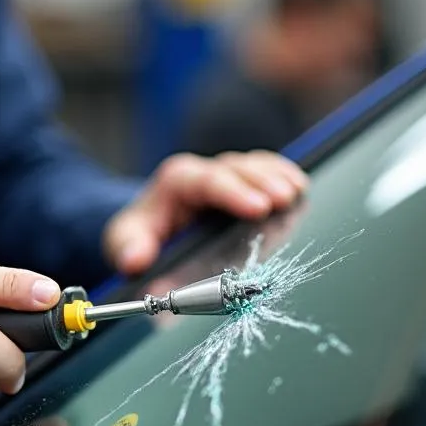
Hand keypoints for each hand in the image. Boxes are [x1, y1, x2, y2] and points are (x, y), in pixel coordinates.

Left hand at [103, 150, 307, 273]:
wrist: (149, 227)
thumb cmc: (140, 234)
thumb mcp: (125, 241)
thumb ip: (129, 249)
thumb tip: (136, 260)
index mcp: (177, 182)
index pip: (206, 181)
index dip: (233, 192)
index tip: (257, 207)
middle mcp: (204, 173)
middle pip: (237, 169)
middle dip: (262, 183)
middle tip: (284, 200)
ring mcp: (227, 175)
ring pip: (255, 165)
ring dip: (277, 177)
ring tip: (297, 193)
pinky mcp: (243, 183)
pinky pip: (267, 169)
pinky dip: (283, 175)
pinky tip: (300, 187)